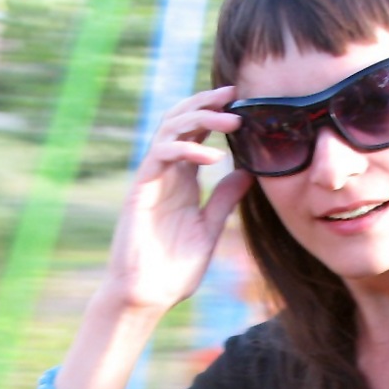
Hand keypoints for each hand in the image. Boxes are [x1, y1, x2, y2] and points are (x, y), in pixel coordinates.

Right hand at [105, 86, 253, 313]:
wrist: (147, 295)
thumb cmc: (174, 268)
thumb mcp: (209, 229)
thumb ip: (224, 200)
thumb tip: (248, 174)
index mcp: (183, 180)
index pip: (198, 134)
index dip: (216, 113)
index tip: (244, 102)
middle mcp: (166, 173)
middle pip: (182, 121)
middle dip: (207, 103)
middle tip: (236, 93)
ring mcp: (151, 179)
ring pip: (169, 129)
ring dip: (200, 119)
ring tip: (232, 119)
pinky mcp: (140, 189)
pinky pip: (160, 156)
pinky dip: (185, 150)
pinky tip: (213, 156)